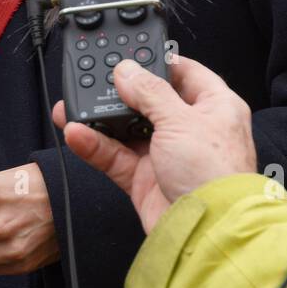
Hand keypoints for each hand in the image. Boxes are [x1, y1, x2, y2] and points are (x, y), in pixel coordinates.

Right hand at [52, 55, 257, 233]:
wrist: (208, 232)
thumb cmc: (215, 174)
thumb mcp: (181, 120)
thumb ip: (149, 92)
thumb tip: (127, 71)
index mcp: (214, 107)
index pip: (184, 73)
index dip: (157, 62)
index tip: (130, 55)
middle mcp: (190, 129)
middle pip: (149, 101)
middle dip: (120, 92)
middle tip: (94, 80)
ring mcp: (166, 155)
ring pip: (127, 129)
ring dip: (100, 119)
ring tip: (72, 107)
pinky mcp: (145, 180)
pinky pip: (115, 157)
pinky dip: (95, 145)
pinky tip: (77, 133)